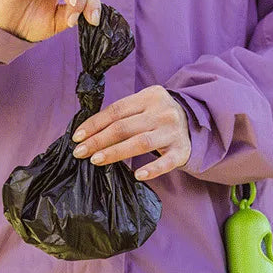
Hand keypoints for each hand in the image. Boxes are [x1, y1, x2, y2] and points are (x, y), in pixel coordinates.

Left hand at [71, 85, 191, 180]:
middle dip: (98, 140)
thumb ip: (122, 114)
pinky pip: (166, 162)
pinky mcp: (182, 150)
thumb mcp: (143, 105)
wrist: (195, 121)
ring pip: (141, 143)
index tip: (77, 137)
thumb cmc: (158, 116)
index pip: (116, 110)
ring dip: (116, 152)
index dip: (94, 124)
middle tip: (80, 152)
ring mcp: (172, 132)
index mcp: (148, 97)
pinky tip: (137, 175)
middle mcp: (162, 112)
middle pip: (124, 127)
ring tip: (96, 160)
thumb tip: (88, 132)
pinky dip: (152, 169)